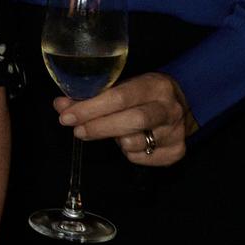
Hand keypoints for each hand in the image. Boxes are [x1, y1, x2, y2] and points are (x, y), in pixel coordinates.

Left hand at [56, 70, 197, 166]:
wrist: (183, 105)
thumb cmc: (143, 95)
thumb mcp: (122, 87)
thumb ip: (91, 97)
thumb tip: (60, 106)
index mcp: (154, 86)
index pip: (121, 97)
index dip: (91, 108)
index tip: (68, 116)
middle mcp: (169, 109)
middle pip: (132, 121)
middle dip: (99, 127)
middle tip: (78, 131)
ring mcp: (176, 132)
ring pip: (135, 143)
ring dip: (115, 140)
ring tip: (112, 131)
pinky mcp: (177, 152)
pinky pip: (142, 159)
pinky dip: (128, 153)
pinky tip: (129, 141)